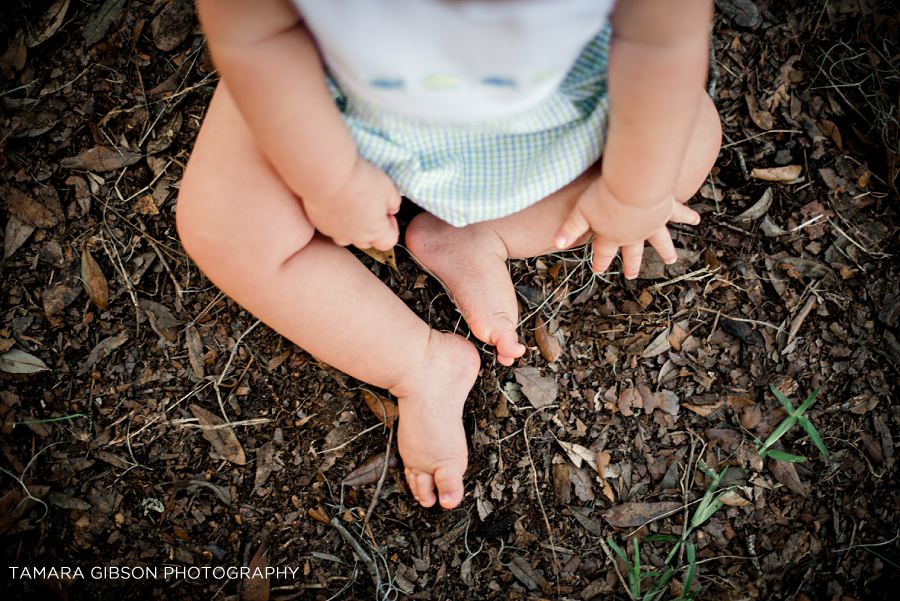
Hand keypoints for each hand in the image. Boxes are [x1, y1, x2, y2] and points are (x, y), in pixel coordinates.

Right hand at [303, 158, 400, 250]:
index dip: (391, 228)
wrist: (327, 175)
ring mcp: (335, 233)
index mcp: (375, 231)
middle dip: (371, 228)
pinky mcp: (320, 224)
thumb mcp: (388, 188)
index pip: (389, 242)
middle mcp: (355, 237)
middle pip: (368, 242)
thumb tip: (392, 209)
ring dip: (352, 227)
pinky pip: (331, 227)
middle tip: (369, 207)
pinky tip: (336, 202)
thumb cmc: (360, 180)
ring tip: (351, 206)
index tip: (387, 213)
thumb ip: (394, 203)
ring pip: (347, 237)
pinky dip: (335, 219)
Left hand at [553, 177, 699, 278]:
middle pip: (632, 252)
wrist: (633, 184)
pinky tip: (697, 220)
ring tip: (671, 261)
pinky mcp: (666, 209)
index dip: (601, 262)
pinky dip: (688, 217)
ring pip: (660, 241)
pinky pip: (679, 214)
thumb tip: (557, 244)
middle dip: (630, 264)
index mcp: (612, 236)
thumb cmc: (604, 196)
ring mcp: (652, 224)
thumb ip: (569, 228)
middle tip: (631, 276)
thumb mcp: (581, 212)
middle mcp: (634, 235)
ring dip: (665, 250)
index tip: (598, 270)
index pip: (604, 253)